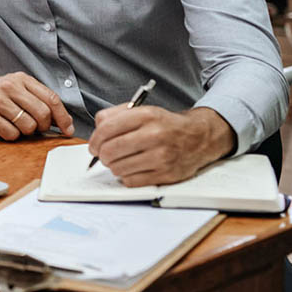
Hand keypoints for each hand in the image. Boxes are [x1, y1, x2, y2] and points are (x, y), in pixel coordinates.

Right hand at [0, 72, 74, 140]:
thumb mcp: (14, 87)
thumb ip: (36, 99)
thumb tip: (63, 122)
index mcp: (21, 79)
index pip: (51, 98)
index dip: (63, 116)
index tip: (67, 129)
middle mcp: (10, 87)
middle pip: (42, 114)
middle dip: (43, 126)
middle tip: (36, 128)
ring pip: (28, 126)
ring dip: (26, 132)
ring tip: (16, 126)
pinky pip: (11, 134)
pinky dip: (11, 136)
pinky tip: (3, 128)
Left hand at [87, 105, 234, 186]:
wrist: (198, 137)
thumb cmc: (165, 125)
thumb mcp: (142, 110)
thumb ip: (114, 115)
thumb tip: (96, 131)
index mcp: (146, 116)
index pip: (106, 129)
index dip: (94, 140)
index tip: (93, 146)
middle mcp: (155, 135)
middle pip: (110, 150)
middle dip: (101, 155)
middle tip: (104, 155)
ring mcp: (162, 157)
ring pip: (118, 168)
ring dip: (113, 166)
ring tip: (120, 160)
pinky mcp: (166, 174)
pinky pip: (131, 181)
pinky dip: (126, 176)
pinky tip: (132, 168)